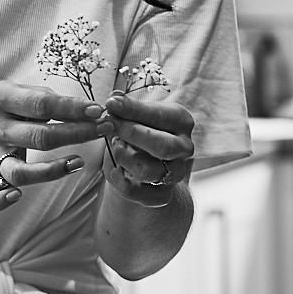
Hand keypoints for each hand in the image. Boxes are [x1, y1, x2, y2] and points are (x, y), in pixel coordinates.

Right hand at [0, 81, 105, 211]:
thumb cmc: (6, 106)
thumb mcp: (18, 90)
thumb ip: (46, 98)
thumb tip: (83, 111)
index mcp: (0, 98)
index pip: (42, 104)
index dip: (72, 108)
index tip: (98, 110)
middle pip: (39, 136)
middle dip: (77, 134)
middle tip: (106, 129)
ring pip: (19, 170)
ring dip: (51, 170)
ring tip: (79, 163)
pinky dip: (0, 201)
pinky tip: (17, 197)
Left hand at [98, 90, 195, 207]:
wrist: (149, 164)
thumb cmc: (141, 131)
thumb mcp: (137, 115)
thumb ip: (126, 108)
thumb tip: (114, 98)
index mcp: (182, 122)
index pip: (159, 116)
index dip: (133, 109)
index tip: (111, 103)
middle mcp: (184, 148)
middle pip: (160, 146)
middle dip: (130, 134)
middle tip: (107, 125)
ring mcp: (175, 173)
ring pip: (146, 170)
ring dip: (123, 156)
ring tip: (114, 146)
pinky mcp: (161, 195)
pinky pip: (134, 190)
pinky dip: (119, 178)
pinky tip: (114, 167)